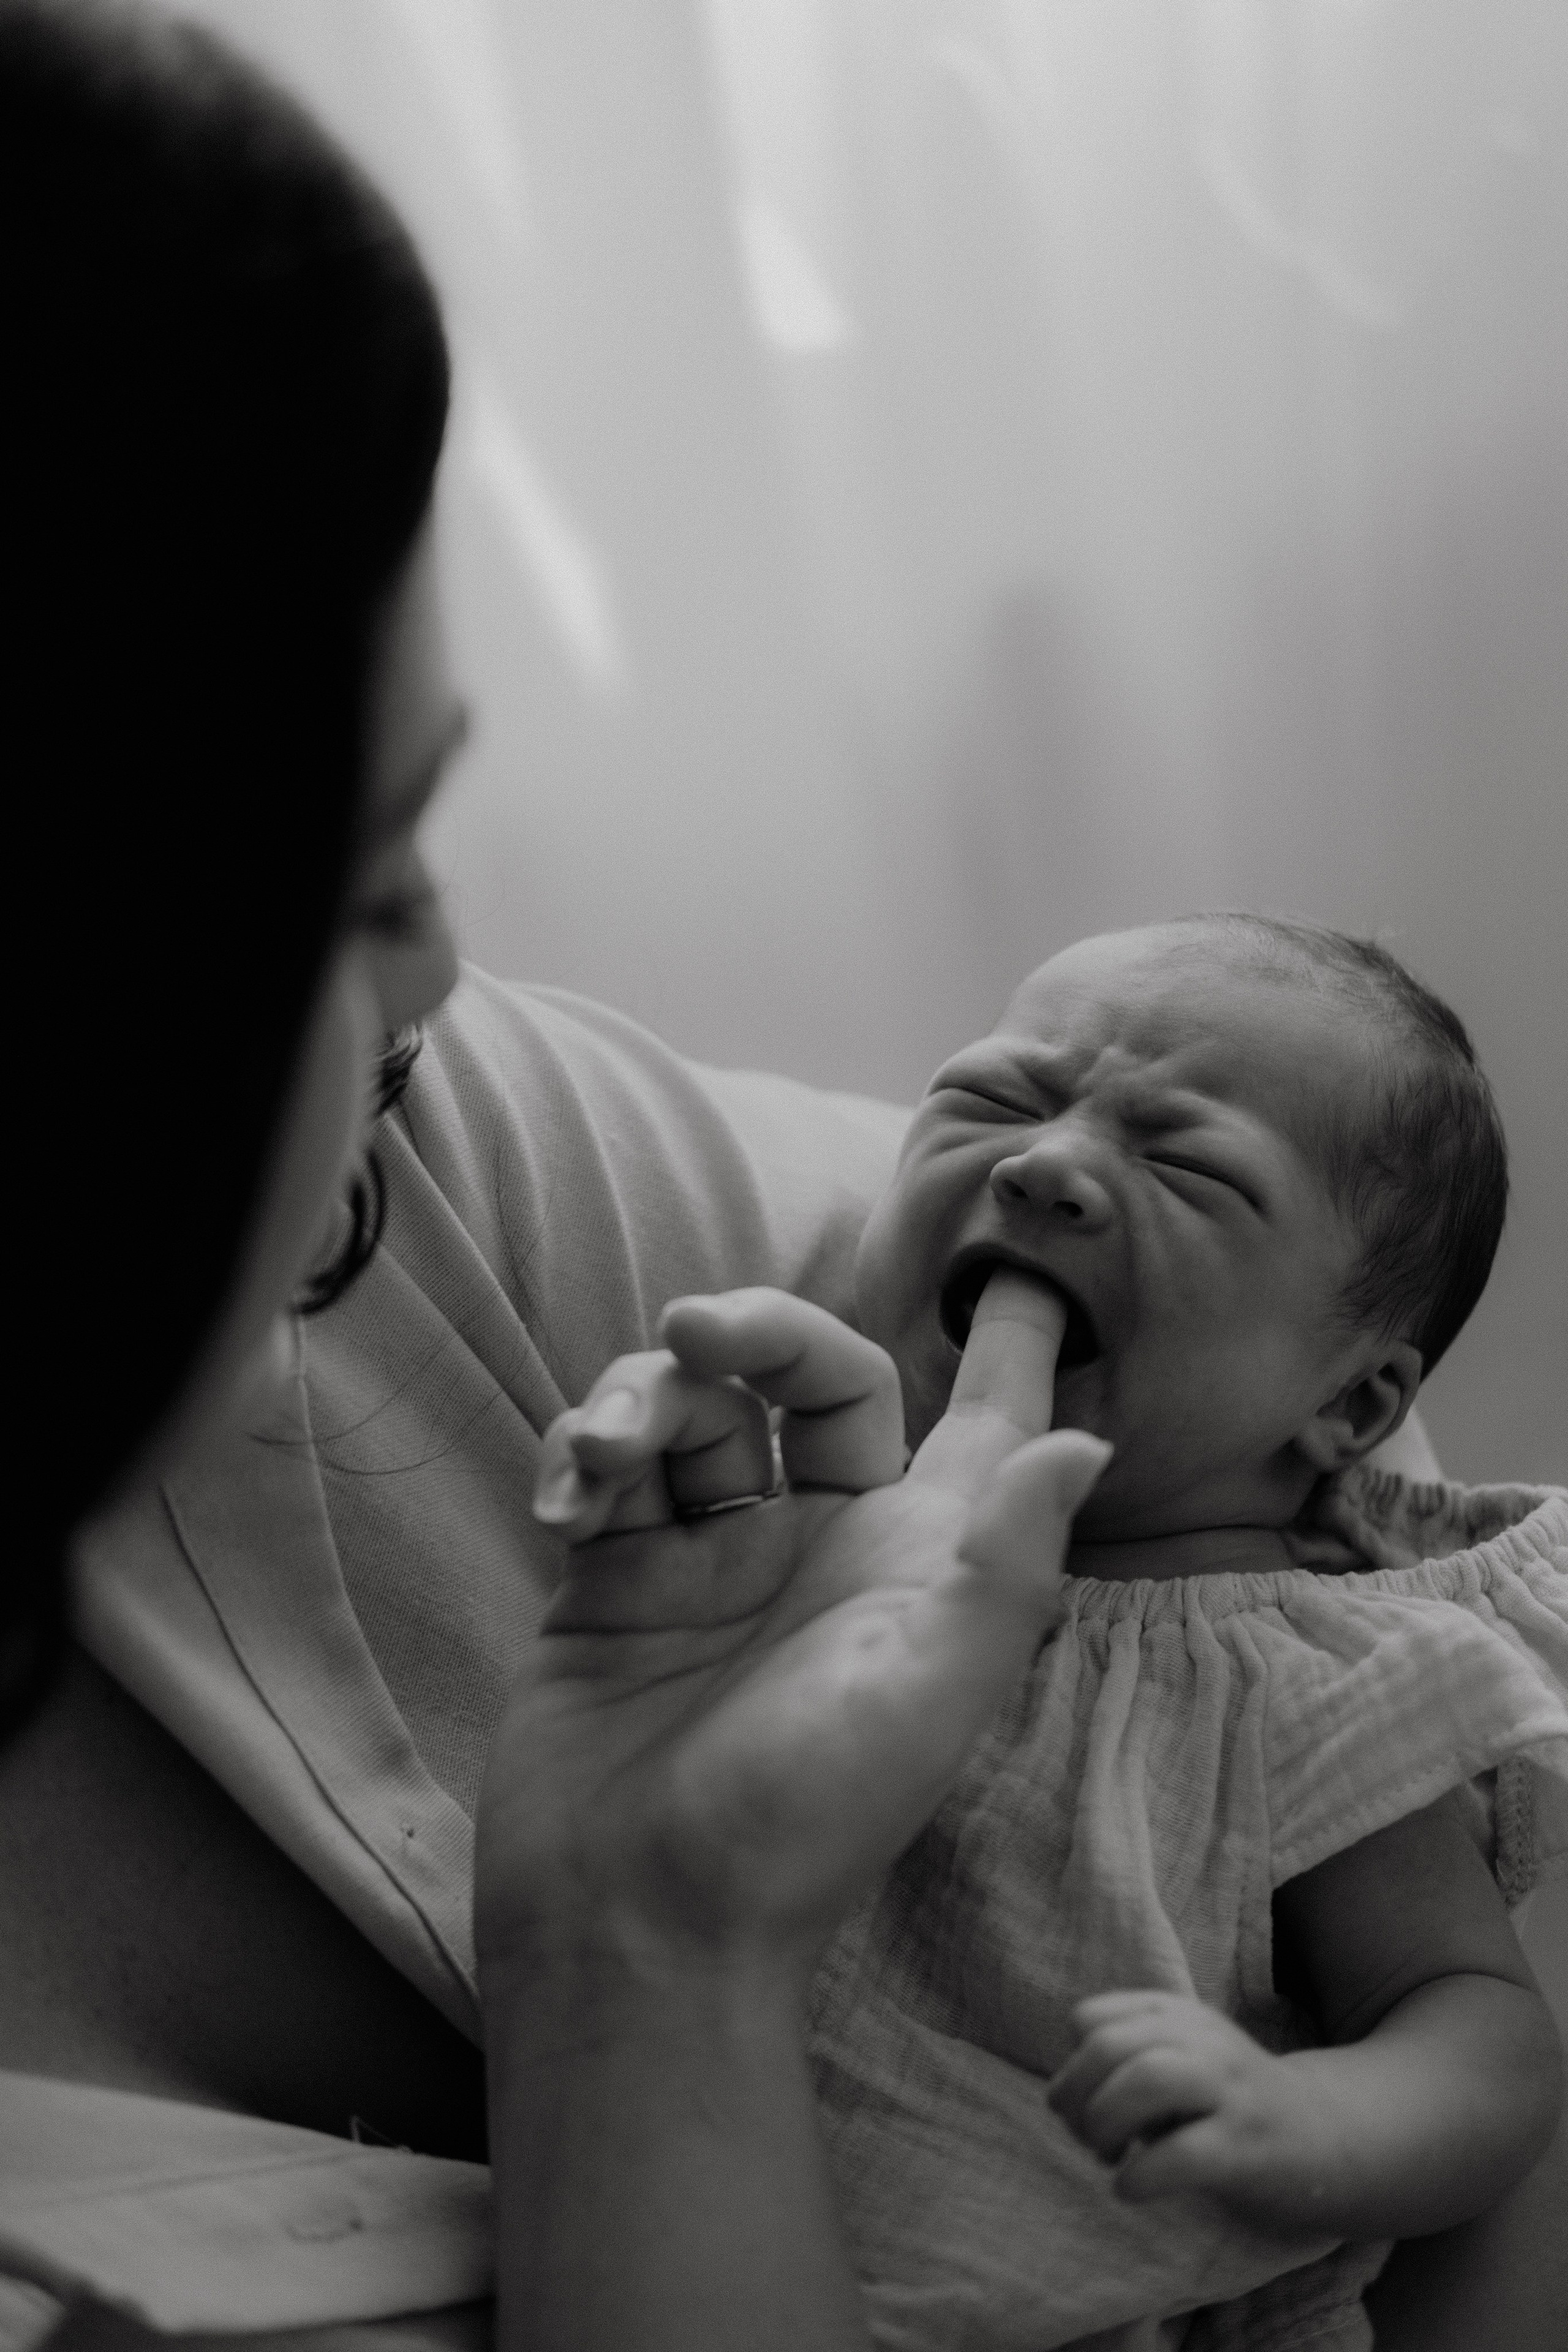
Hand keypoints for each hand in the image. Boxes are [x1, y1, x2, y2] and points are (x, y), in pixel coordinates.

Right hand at [475, 1274, 1108, 1986]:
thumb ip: (1008, 1559)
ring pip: (691, 1408)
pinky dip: (581, 1457)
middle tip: (694, 1329)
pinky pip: (606, 1469)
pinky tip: (565, 1498)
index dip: (1010, 1350)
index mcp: (915, 1557)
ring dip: (639, 1398)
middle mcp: (822, 1542)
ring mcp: (712, 1558)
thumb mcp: (929, 1690)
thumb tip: (1089, 1441)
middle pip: (807, 1374)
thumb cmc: (799, 1820)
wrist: (632, 1922)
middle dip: (752, 1329)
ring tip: (601, 1455)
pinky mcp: (616, 1581)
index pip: (979, 1420)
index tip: (1025, 1274)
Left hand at [1049, 1991, 1350, 2231]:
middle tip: (1089, 2138)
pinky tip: (1132, 2188)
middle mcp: (1202, 2041)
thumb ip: (1125, 2060)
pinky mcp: (1247, 2146)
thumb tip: (1064, 2098)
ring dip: (1105, 2124)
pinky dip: (1138, 2176)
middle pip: (1106, 2045)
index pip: (1090, 2018)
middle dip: (1076, 2097)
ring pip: (1144, 2080)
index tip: (1088, 2103)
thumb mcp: (1179, 2060)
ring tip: (1108, 2156)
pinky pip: (1180, 2154)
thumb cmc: (1227, 2106)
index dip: (1072, 2066)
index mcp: (1177, 2016)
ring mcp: (1228, 2091)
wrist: (1325, 2137)